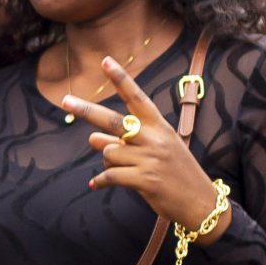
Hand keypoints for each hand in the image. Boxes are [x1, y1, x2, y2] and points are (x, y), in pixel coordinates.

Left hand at [65, 60, 223, 235]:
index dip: (121, 79)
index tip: (105, 61)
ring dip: (108, 161)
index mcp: (160, 126)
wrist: (201, 203)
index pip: (137, 97)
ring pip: (108, 152)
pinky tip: (97, 184)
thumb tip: (92, 138)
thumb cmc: (176, 174)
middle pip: (113, 121)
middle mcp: (155, 138)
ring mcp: (151, 159)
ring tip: (125, 170)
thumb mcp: (156, 151)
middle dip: (87, 110)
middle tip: (65, 101)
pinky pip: (110, 175)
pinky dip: (100, 181)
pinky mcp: (146, 180)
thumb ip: (125, 142)